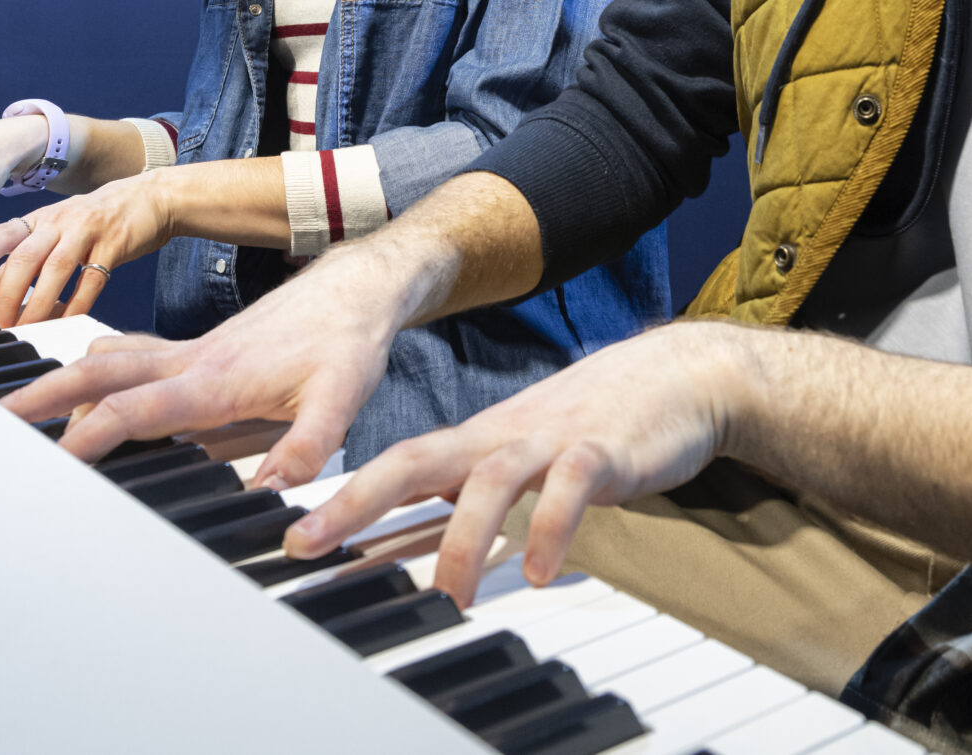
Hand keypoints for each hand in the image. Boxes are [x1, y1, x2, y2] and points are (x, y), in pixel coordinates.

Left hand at [0, 173, 170, 326]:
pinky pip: (91, 280)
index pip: (4, 233)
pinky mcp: (114, 246)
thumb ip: (17, 258)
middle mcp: (60, 222)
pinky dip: (77, 304)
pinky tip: (67, 321)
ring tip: (26, 330)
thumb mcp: (53, 231)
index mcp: (40, 219)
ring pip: (56, 270)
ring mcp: (87, 232)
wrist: (149, 198)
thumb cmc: (96, 220)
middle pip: (26, 256)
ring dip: (38, 304)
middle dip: (8, 293)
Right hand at [2, 234, 419, 486]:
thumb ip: (305, 449)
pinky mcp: (198, 347)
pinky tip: (87, 377)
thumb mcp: (341, 401)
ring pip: (110, 360)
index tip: (51, 461)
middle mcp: (192, 361)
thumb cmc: (345, 342)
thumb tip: (269, 495)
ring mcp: (191, 351)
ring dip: (64, 379)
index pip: (137, 410)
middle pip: (101, 375)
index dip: (91, 437)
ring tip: (23, 405)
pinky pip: (133, 354)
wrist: (357, 288)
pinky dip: (97, 365)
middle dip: (46, 396)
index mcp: (215, 380)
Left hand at [283, 321, 750, 607]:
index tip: (292, 539)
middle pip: (416, 460)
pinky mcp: (604, 451)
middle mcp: (503, 436)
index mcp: (479, 441)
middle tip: (310, 543)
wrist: (679, 376)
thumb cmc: (594, 424)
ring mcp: (552, 439)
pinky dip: (551, 527)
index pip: (397, 466)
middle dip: (357, 502)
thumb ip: (473, 498)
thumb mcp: (523, 458)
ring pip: (490, 480)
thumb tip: (416, 549)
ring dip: (463, 540)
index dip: (342, 499)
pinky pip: (571, 486)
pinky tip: (541, 570)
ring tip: (451, 596)